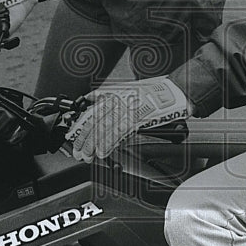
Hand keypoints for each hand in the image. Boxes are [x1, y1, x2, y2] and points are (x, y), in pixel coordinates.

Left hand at [66, 76, 190, 160]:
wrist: (172, 94)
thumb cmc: (152, 94)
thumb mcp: (125, 89)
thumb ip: (106, 95)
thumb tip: (89, 99)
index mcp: (113, 95)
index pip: (90, 113)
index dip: (80, 128)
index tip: (73, 138)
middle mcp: (117, 101)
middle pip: (94, 123)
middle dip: (83, 140)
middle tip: (78, 152)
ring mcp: (126, 109)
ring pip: (103, 129)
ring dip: (93, 145)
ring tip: (87, 155)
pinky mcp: (136, 117)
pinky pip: (118, 132)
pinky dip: (108, 143)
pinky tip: (102, 152)